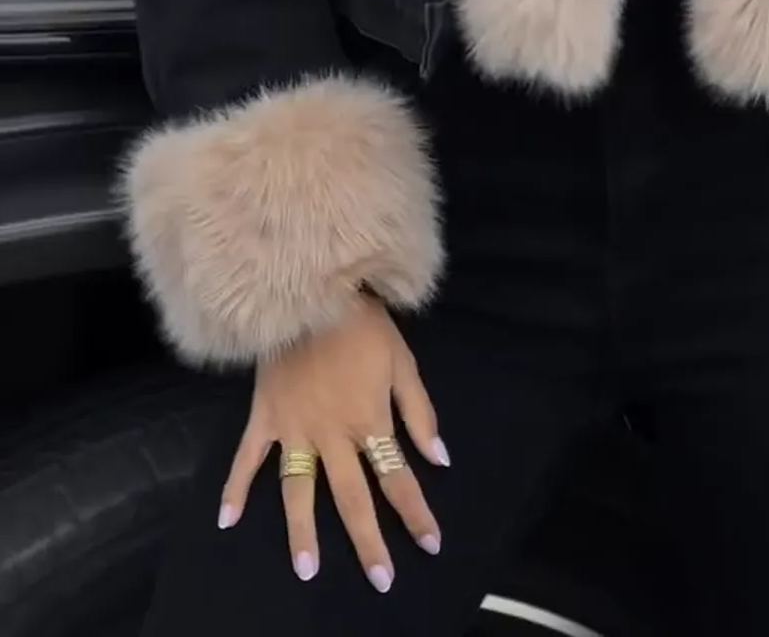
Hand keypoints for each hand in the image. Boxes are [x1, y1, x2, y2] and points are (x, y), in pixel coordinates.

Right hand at [217, 294, 449, 590]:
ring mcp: (294, 429)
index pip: (398, 477)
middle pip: (352, 497)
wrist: (314, 290)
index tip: (431, 544)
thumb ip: (419, 412)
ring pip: (298, 491)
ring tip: (307, 571)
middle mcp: (332, 434)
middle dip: (368, 541)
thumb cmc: (364, 323)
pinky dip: (235, 488)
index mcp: (369, 420)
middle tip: (380, 581)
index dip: (416, 512)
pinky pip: (248, 458)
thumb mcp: (403, 361)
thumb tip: (440, 458)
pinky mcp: (265, 416)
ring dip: (303, 532)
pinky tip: (226, 520)